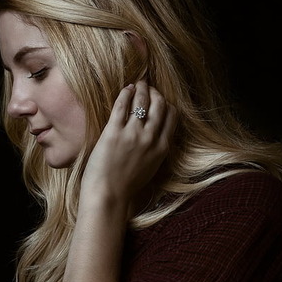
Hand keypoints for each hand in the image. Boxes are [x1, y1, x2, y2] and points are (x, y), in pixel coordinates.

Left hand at [81, 79, 172, 205]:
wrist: (108, 196)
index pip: (172, 116)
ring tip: (137, 85)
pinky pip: (122, 106)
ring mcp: (132, 135)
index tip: (159, 99)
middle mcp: (150, 139)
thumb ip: (155, 150)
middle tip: (148, 87)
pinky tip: (125, 90)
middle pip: (160, 105)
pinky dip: (125, 94)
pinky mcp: (113, 133)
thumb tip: (156, 136)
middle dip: (155, 92)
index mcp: (162, 148)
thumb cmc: (126, 186)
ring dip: (141, 89)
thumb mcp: (150, 168)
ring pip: (142, 102)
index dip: (167, 104)